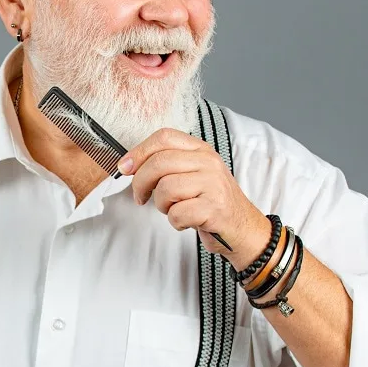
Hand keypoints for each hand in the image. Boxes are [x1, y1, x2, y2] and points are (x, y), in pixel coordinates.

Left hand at [118, 128, 269, 261]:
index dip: (139, 151)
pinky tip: (187, 221)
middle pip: (159, 163)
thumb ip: (166, 165)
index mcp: (200, 150)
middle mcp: (209, 162)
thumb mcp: (192, 174)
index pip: (164, 137)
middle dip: (141, 183)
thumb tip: (128, 165)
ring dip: (161, 205)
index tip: (125, 168)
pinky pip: (177, 213)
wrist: (243, 229)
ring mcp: (214, 184)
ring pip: (166, 188)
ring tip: (174, 209)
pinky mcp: (214, 208)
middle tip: (140, 197)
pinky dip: (175, 222)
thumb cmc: (210, 202)